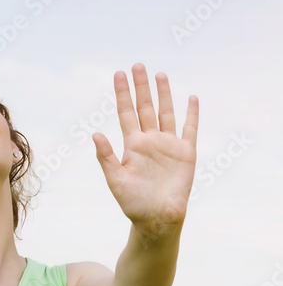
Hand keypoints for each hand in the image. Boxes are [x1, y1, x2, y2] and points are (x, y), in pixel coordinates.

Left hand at [91, 63, 198, 234]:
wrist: (157, 220)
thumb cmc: (134, 204)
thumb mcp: (116, 180)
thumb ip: (106, 157)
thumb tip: (94, 134)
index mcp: (132, 145)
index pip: (126, 113)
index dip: (122, 93)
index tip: (119, 73)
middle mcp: (150, 141)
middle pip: (145, 107)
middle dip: (141, 87)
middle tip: (137, 65)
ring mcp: (168, 146)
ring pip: (166, 113)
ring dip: (164, 94)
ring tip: (159, 74)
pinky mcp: (186, 154)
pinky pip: (189, 129)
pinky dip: (191, 114)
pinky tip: (191, 98)